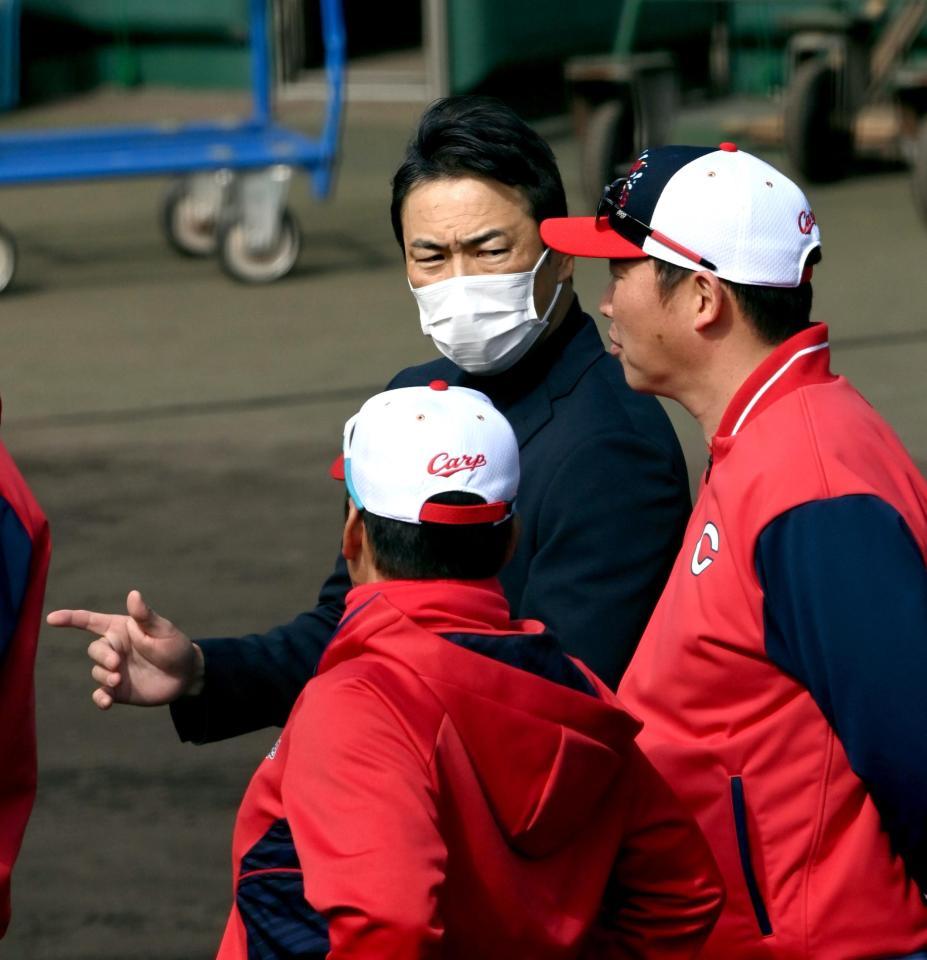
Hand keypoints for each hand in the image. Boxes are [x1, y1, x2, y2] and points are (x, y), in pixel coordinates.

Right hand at [47, 590, 204, 709]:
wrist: (186, 676)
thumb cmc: (175, 646)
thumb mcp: (163, 630)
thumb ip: (145, 616)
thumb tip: (133, 594)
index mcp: (121, 629)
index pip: (91, 621)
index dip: (71, 618)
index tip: (51, 618)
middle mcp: (114, 648)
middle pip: (95, 650)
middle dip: (102, 656)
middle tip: (116, 664)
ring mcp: (114, 670)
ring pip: (96, 671)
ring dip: (104, 676)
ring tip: (118, 679)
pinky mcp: (118, 690)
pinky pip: (101, 694)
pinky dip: (100, 698)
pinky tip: (106, 702)